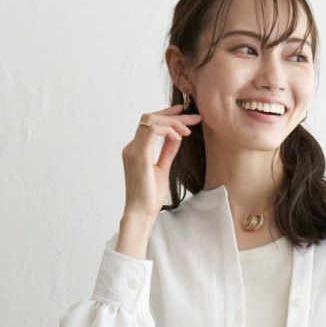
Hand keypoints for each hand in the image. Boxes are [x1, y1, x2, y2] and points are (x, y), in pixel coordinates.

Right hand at [121, 104, 202, 220]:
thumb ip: (167, 151)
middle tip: (194, 117)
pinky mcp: (139, 155)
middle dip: (173, 115)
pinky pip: (153, 130)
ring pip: (151, 120)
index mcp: (136, 150)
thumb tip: (176, 137)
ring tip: (188, 130)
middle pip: (151, 117)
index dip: (167, 115)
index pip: (149, 124)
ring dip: (172, 122)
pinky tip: (179, 138)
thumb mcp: (162, 169)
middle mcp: (131, 147)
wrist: (141, 214)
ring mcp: (133, 150)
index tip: (183, 112)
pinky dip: (168, 130)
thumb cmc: (150, 197)